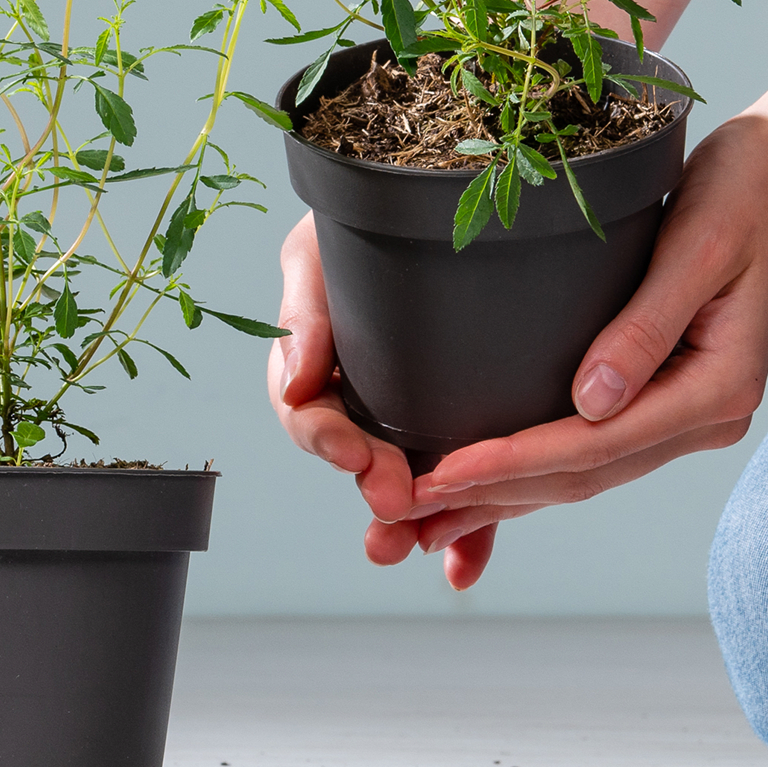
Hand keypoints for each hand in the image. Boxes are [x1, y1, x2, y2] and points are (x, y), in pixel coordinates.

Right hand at [269, 212, 501, 588]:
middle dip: (373, 487)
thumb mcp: (320, 253)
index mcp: (320, 359)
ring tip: (419, 549)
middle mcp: (364, 393)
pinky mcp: (471, 427)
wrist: (444, 196)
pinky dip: (466, 533)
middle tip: (395, 500)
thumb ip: (304, 314)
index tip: (350, 451)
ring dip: (414, 524)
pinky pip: (469, 487)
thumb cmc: (369, 214)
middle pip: (358, 457)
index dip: (323, 439)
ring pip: (411, 482)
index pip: (308, 412)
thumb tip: (296, 386)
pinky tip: (466, 570)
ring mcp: (416, 415)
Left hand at [397, 111, 767, 576]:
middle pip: (584, 473)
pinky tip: (485, 485)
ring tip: (431, 519)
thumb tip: (590, 403)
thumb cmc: (744, 193)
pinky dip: (536, 468)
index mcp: (718, 387)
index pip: (595, 444)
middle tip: (412, 514)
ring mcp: (688, 410)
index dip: (512, 464)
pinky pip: (593, 446)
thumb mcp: (696, 250)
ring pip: (584, 471)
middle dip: (495, 496)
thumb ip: (644, 328)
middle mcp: (707, 414)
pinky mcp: (666, 393)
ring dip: (508, 496)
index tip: (441, 474)